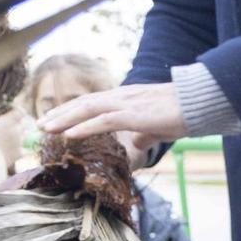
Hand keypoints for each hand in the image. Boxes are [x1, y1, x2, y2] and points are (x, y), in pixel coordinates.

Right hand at [0, 108, 25, 172]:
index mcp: (7, 122)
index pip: (20, 112)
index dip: (17, 111)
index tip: (12, 112)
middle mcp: (16, 131)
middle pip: (22, 124)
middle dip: (16, 124)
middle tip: (7, 127)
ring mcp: (19, 143)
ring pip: (23, 136)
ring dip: (17, 136)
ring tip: (5, 140)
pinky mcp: (20, 154)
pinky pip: (21, 149)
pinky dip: (16, 149)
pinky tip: (8, 150)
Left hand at [37, 82, 185, 153]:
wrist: (200, 103)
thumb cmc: (183, 114)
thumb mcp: (158, 126)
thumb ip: (144, 134)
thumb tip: (135, 143)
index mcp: (126, 99)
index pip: (93, 103)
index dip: (72, 112)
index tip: (56, 121)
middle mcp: (121, 97)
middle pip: (83, 104)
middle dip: (60, 114)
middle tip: (40, 126)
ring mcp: (126, 104)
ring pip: (88, 110)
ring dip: (64, 119)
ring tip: (46, 129)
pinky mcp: (134, 114)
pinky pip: (104, 121)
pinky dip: (84, 127)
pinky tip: (69, 134)